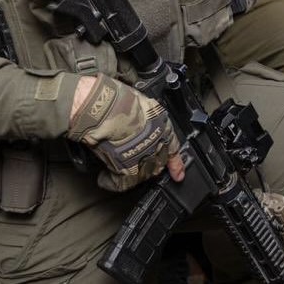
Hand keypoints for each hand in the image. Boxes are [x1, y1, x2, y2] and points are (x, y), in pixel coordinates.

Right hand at [68, 74, 183, 191]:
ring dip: (130, 174)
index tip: (179, 175)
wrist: (109, 110)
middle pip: (157, 164)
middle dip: (147, 165)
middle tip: (133, 163)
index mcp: (163, 127)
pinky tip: (105, 177)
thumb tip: (138, 124)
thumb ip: (145, 120)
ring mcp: (144, 160)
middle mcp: (157, 145)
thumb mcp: (142, 106)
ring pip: (141, 175)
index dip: (175, 163)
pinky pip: (121, 184)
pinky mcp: (128, 171)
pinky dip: (110, 181)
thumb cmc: (121, 100)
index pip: (173, 149)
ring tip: (115, 167)